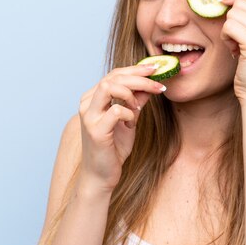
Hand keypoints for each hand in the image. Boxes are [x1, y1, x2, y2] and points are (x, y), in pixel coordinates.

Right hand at [78, 64, 165, 192]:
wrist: (102, 176)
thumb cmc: (113, 148)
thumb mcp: (129, 120)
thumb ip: (136, 101)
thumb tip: (151, 85)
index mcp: (93, 99)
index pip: (114, 74)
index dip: (136, 69)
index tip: (155, 69)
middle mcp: (87, 104)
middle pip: (112, 77)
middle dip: (139, 77)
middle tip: (158, 83)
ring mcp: (89, 117)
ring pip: (108, 87)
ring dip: (131, 93)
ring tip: (139, 106)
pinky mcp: (95, 131)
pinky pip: (116, 111)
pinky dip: (129, 113)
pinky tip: (131, 123)